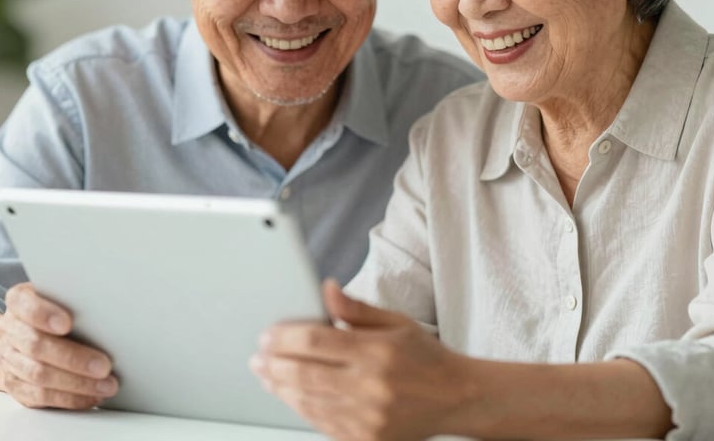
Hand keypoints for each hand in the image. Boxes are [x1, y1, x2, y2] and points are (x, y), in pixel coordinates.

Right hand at [0, 282, 117, 408]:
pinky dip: (69, 398)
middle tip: (104, 365)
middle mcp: (10, 331)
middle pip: (36, 346)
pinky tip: (92, 396)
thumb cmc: (52, 306)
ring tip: (106, 385)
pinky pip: (41, 397)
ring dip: (77, 383)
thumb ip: (76, 295)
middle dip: (73, 358)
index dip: (44, 314)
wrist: (19, 330)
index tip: (67, 323)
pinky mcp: (16, 386)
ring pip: (39, 376)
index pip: (25, 304)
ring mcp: (10, 360)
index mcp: (19, 301)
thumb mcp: (60, 292)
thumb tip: (112, 303)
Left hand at [251, 279, 471, 440]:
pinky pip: (324, 424)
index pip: (317, 341)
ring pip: (310, 402)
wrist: (456, 397)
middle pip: (307, 374)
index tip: (267, 334)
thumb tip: (325, 288)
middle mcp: (371, 386)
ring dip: (281, 388)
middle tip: (257, 356)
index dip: (286, 337)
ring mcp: (368, 417)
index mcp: (377, 351)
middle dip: (275, 364)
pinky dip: (302, 409)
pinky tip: (290, 397)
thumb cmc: (425, 356)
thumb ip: (356, 309)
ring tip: (265, 375)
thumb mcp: (395, 321)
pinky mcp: (367, 439)